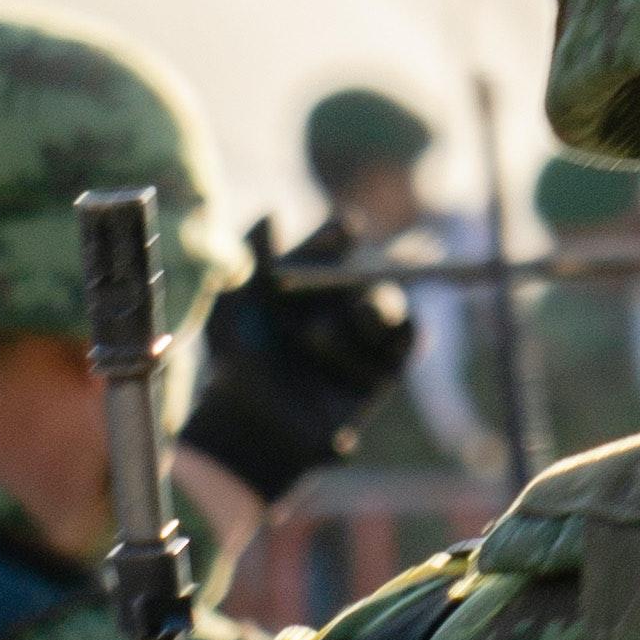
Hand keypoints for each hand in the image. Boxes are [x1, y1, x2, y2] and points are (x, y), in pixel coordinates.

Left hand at [173, 219, 420, 508]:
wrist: (249, 427)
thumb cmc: (235, 364)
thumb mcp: (233, 307)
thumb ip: (251, 260)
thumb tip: (270, 212)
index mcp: (309, 279)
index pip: (333, 244)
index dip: (336, 236)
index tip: (341, 229)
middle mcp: (340, 303)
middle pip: (371, 268)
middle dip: (364, 266)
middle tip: (357, 279)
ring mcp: (364, 337)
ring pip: (389, 303)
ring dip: (366, 309)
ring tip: (317, 334)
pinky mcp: (384, 370)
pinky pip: (406, 338)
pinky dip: (386, 337)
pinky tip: (356, 346)